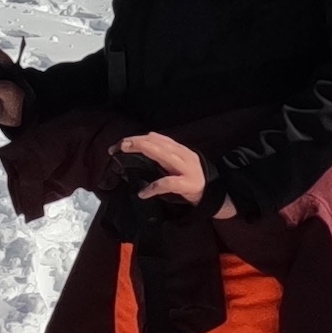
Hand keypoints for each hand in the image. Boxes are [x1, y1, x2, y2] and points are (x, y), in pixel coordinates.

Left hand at [117, 132, 236, 218]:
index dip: (136, 139)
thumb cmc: (192, 179)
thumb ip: (164, 153)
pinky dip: (154, 187)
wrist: (215, 194)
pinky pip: (168, 183)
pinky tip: (143, 192)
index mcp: (179, 149)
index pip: (155, 138)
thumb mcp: (179, 162)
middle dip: (134, 142)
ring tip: (123, 155)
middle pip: (155, 142)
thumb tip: (144, 143)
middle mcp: (182, 154)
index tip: (119, 145)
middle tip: (116, 147)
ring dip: (141, 151)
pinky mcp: (187, 184)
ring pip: (161, 154)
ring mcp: (186, 168)